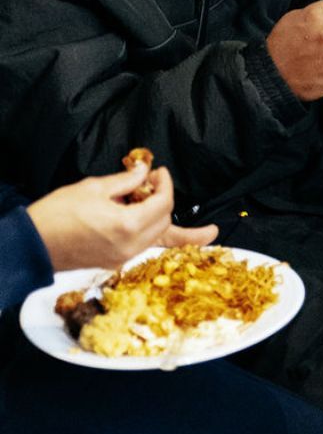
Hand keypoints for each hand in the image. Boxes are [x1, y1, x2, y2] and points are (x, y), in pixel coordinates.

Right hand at [27, 165, 213, 270]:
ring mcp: (123, 257)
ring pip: (157, 235)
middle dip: (163, 197)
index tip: (158, 172)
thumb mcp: (94, 187)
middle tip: (150, 181)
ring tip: (146, 196)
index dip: (164, 183)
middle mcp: (130, 246)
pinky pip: (143, 246)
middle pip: (165, 220)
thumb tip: (144, 171)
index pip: (163, 202)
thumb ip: (126, 179)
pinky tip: (178, 231)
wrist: (33, 243)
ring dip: (160, 215)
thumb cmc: (58, 213)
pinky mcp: (114, 262)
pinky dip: (154, 234)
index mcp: (127, 225)